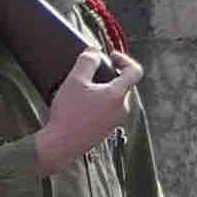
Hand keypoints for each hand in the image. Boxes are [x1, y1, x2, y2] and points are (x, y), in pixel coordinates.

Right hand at [29, 54, 138, 174]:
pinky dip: (97, 102)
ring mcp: (114, 121)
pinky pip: (107, 110)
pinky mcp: (106, 130)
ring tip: (82, 89)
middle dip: (109, 74)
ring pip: (114, 97)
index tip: (110, 57)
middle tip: (92, 71)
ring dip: (102, 88)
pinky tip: (79, 104)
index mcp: (118, 95)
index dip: (125, 59)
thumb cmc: (69, 113)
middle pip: (123, 84)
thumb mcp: (75, 81)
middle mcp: (121, 109)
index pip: (135, 71)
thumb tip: (95, 51)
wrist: (61, 145)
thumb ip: (87, 61)